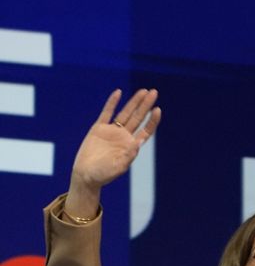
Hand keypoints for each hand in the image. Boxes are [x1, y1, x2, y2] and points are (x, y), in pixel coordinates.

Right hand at [66, 89, 160, 216]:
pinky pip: (106, 113)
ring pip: (125, 113)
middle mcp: (123, 136)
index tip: (158, 110)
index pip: (145, 130)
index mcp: (131, 146)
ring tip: (143, 91)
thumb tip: (138, 143)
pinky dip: (112, 103)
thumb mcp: (119, 167)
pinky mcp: (98, 129)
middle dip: (146, 105)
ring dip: (134, 102)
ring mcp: (111, 131)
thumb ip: (128, 155)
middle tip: (154, 92)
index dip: (152, 120)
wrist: (86, 175)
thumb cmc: (103, 175)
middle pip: (138, 117)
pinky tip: (118, 93)